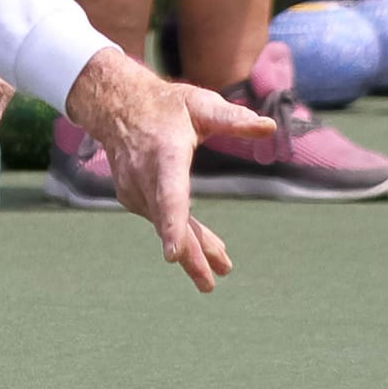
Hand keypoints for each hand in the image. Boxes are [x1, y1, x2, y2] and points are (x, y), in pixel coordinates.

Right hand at [64, 47, 276, 291]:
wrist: (118, 107)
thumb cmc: (167, 105)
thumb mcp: (201, 104)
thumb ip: (233, 119)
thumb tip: (269, 127)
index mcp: (164, 154)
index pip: (168, 195)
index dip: (172, 226)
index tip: (173, 255)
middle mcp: (144, 177)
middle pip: (168, 222)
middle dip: (190, 254)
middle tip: (209, 284)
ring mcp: (134, 190)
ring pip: (167, 225)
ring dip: (194, 247)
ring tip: (223, 265)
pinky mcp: (132, 199)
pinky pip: (160, 220)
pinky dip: (181, 234)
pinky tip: (204, 248)